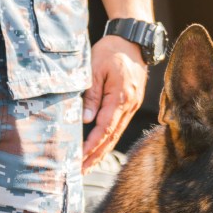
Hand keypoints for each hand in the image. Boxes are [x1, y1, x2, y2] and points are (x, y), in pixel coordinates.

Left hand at [82, 35, 147, 172]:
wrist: (132, 41)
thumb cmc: (112, 51)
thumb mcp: (95, 69)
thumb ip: (92, 96)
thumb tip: (86, 120)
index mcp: (121, 98)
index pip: (104, 128)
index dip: (92, 146)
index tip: (79, 158)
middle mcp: (129, 105)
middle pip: (112, 137)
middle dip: (96, 156)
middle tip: (81, 171)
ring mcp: (132, 106)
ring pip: (116, 134)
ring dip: (102, 152)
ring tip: (88, 165)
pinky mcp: (131, 104)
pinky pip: (119, 126)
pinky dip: (109, 140)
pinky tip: (100, 148)